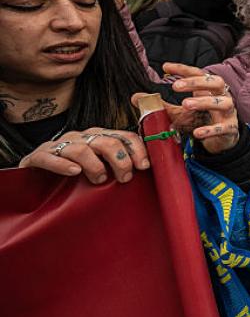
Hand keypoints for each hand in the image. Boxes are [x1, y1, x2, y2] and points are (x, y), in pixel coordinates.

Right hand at [19, 127, 148, 184]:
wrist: (35, 179)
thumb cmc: (74, 176)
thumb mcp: (101, 169)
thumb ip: (119, 166)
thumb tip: (147, 171)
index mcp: (99, 137)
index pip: (124, 137)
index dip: (137, 150)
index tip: (144, 166)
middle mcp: (81, 137)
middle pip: (106, 142)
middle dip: (120, 159)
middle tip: (124, 178)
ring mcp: (59, 145)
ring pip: (81, 149)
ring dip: (95, 165)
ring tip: (100, 179)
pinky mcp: (38, 157)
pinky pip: (50, 157)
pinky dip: (63, 164)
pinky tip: (74, 172)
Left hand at [156, 62, 239, 152]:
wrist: (221, 140)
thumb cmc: (201, 121)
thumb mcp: (179, 112)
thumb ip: (161, 105)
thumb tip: (135, 98)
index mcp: (209, 89)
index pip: (198, 73)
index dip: (183, 69)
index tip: (165, 67)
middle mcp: (222, 97)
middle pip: (215, 82)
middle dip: (195, 83)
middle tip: (175, 86)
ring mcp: (227, 114)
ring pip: (222, 103)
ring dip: (204, 102)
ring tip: (185, 104)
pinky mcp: (229, 130)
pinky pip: (222, 128)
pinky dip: (210, 130)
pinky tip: (197, 133)